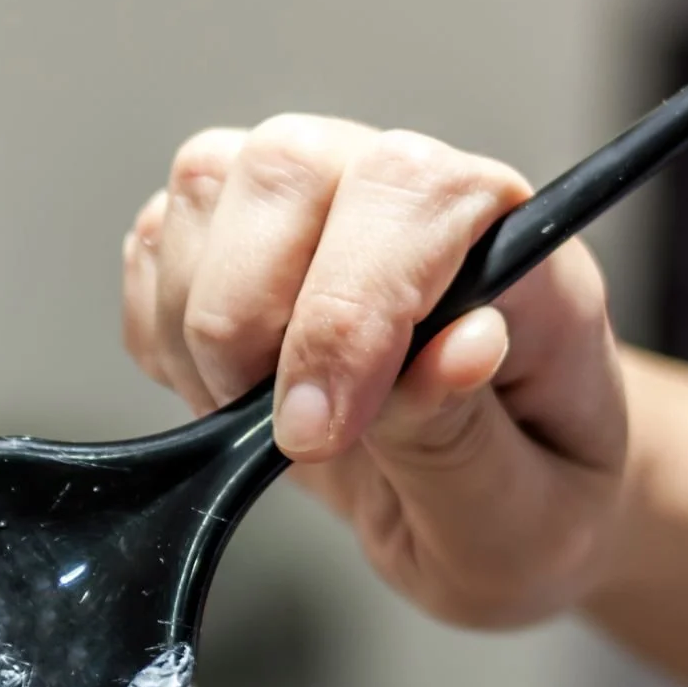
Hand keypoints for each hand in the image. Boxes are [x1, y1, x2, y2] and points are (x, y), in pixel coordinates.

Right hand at [122, 115, 627, 628]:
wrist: (505, 515)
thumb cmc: (534, 511)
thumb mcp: (524, 519)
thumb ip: (470, 435)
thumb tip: (451, 351)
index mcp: (515, 248)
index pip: (412, 195)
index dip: (345, 310)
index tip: (318, 433)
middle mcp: (408, 199)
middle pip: (283, 168)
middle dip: (248, 319)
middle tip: (284, 434)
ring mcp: (315, 209)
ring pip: (203, 191)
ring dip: (199, 330)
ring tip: (259, 419)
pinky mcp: (234, 244)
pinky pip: (154, 248)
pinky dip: (162, 338)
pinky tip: (227, 399)